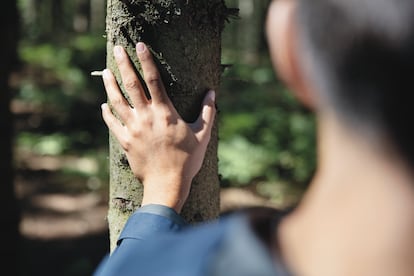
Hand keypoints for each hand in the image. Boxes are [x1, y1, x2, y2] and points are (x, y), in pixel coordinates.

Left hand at [101, 42, 215, 212]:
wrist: (167, 185)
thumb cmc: (188, 161)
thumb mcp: (202, 135)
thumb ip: (207, 112)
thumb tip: (212, 93)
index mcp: (165, 113)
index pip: (154, 80)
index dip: (147, 61)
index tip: (140, 46)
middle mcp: (146, 117)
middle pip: (132, 85)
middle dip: (124, 65)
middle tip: (117, 48)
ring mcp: (133, 129)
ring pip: (117, 101)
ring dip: (110, 85)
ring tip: (105, 72)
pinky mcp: (125, 142)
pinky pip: (113, 123)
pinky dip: (107, 113)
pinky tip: (104, 104)